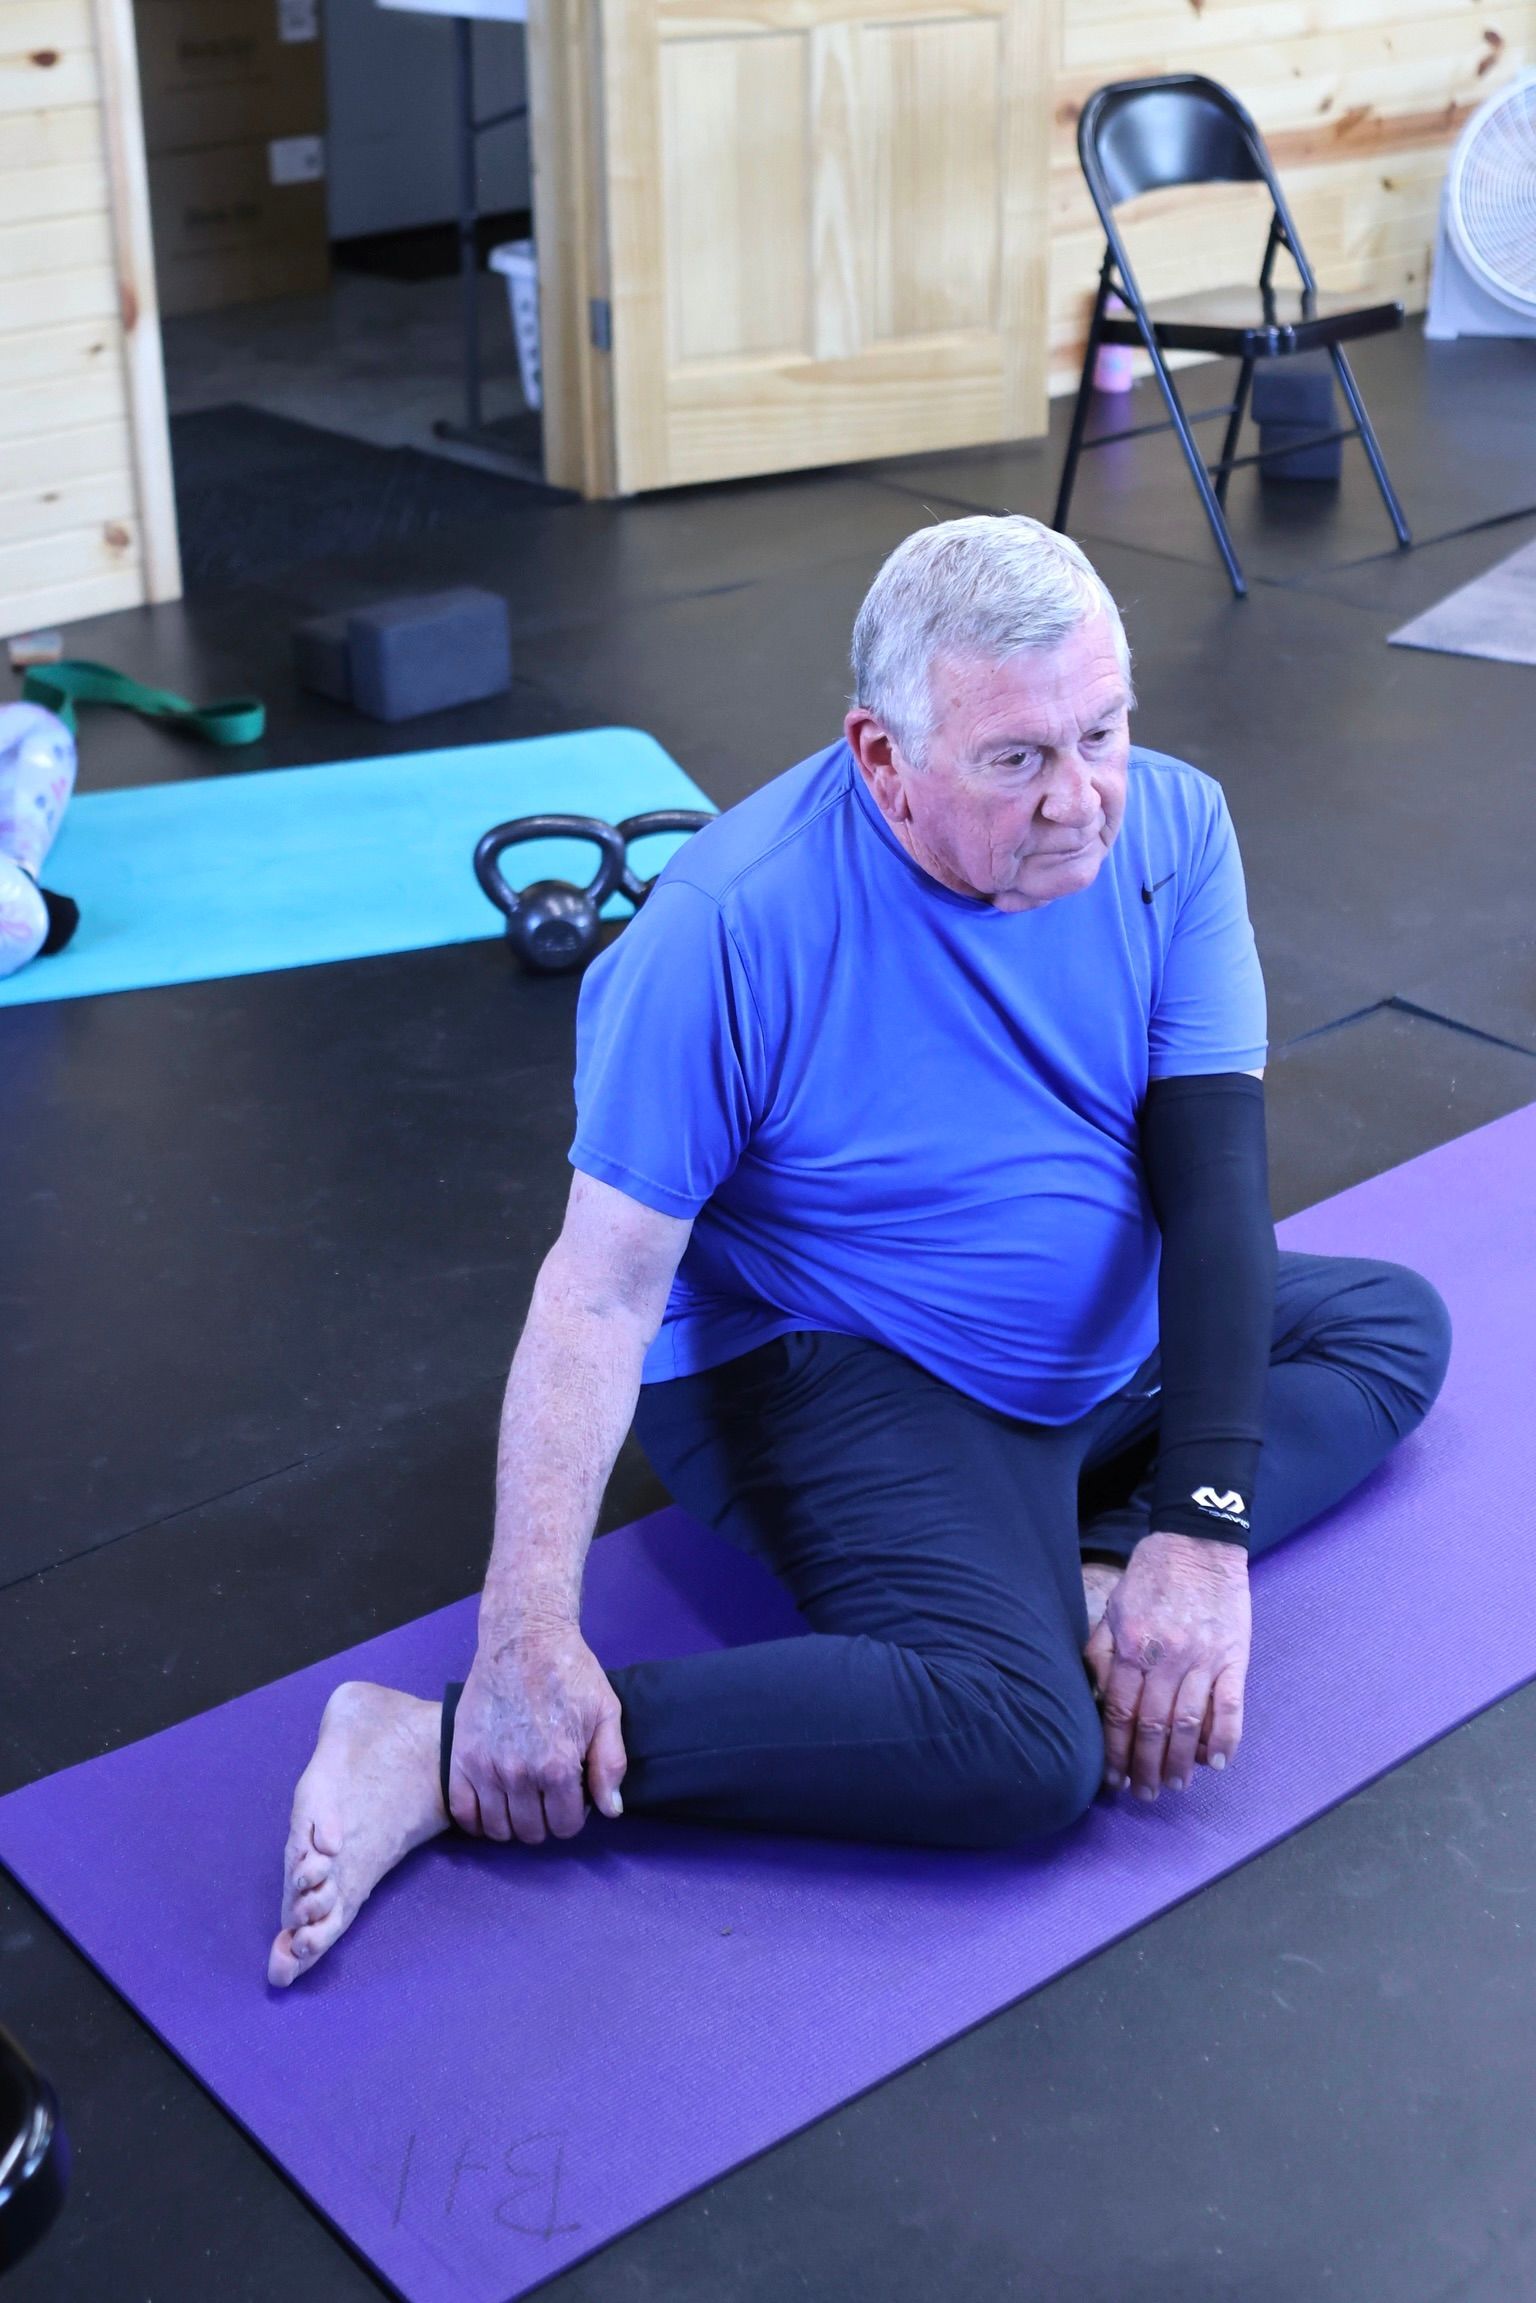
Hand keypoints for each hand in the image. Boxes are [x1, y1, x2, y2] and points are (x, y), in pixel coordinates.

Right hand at [448, 1617, 626, 1842]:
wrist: (523, 1639)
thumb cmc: (569, 1673)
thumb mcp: (606, 1712)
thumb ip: (610, 1764)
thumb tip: (611, 1811)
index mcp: (558, 1767)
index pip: (565, 1826)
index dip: (572, 1816)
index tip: (571, 1796)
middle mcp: (519, 1775)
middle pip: (531, 1832)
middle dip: (544, 1820)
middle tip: (546, 1796)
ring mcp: (486, 1768)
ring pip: (498, 1829)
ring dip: (512, 1823)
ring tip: (521, 1801)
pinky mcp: (460, 1758)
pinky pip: (463, 1813)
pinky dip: (477, 1820)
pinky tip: (490, 1807)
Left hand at [1084, 1532, 1249, 1800]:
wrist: (1197, 1543)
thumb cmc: (1150, 1577)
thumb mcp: (1114, 1610)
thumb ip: (1102, 1655)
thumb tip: (1097, 1701)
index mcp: (1132, 1647)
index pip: (1121, 1712)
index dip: (1115, 1751)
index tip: (1113, 1778)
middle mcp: (1166, 1658)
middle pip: (1153, 1725)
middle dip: (1146, 1766)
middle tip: (1143, 1794)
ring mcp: (1203, 1659)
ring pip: (1189, 1723)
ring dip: (1181, 1762)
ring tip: (1174, 1785)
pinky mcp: (1233, 1656)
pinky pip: (1230, 1706)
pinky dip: (1225, 1738)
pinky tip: (1217, 1762)